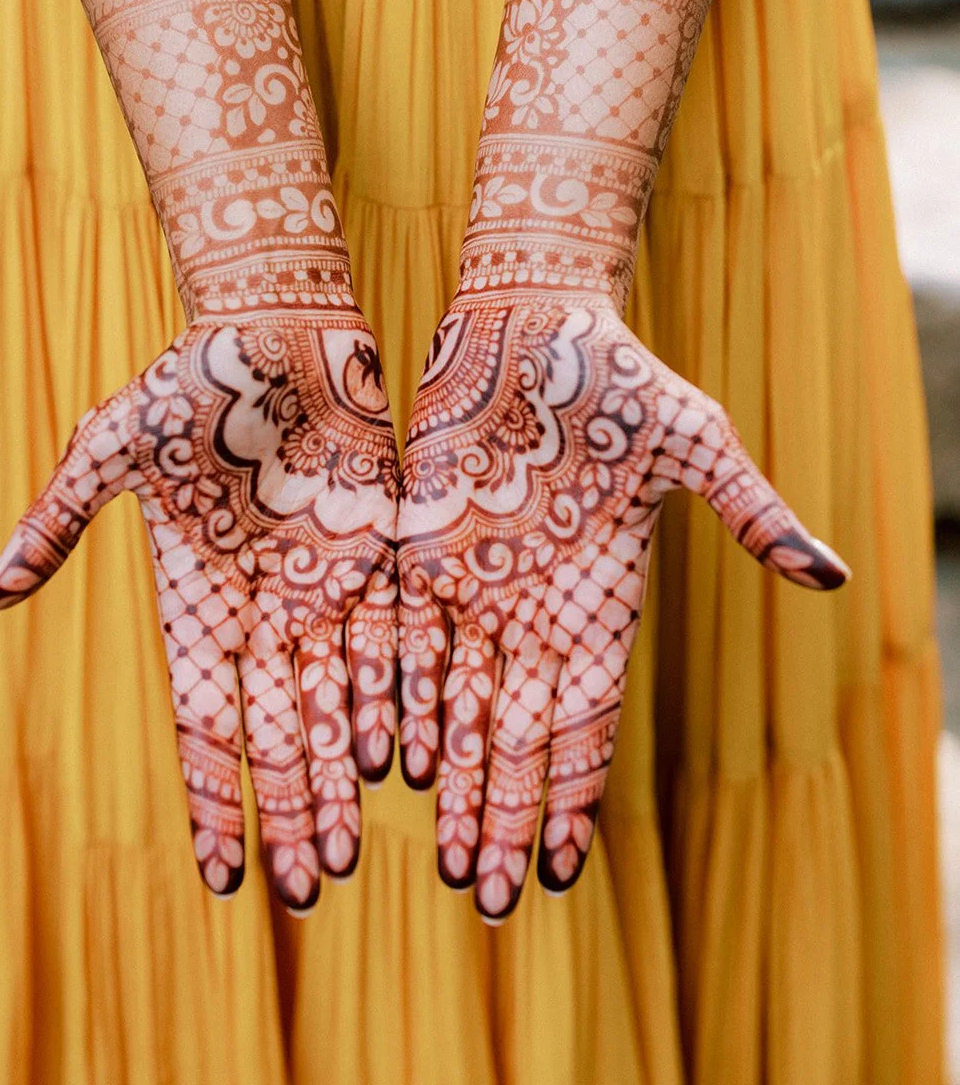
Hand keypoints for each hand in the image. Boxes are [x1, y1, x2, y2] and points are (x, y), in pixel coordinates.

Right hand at [0, 312, 398, 911]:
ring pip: (339, 703)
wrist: (276, 326)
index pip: (207, 726)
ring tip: (349, 851)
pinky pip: (393, 642)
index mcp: (197, 601)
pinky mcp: (380, 554)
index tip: (225, 879)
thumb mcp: (111, 450)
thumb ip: (57, 524)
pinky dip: (398, 701)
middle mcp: (264, 610)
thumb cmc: (186, 382)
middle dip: (289, 812)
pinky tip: (408, 761)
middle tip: (306, 889)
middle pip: (278, 733)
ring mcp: (325, 587)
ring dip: (342, 777)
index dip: (215, 800)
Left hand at [397, 295, 848, 921]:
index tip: (560, 869)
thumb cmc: (621, 375)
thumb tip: (832, 577)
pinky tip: (387, 761)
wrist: (531, 317)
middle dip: (504, 815)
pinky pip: (400, 637)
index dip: (571, 794)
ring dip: (451, 780)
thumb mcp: (693, 443)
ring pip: (455, 701)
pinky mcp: (416, 544)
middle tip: (492, 901)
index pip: (584, 721)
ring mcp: (472, 579)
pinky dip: (396, 698)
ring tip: (444, 859)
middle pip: (515, 733)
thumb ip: (747, 511)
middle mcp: (532, 606)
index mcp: (600, 598)